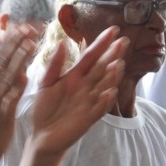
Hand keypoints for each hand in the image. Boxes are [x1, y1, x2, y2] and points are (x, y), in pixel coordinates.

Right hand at [0, 26, 35, 165]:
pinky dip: (16, 87)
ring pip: (7, 76)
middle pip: (2, 62)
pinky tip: (26, 75)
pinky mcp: (0, 118)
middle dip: (16, 43)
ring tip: (31, 43)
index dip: (8, 42)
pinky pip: (9, 99)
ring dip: (19, 59)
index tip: (19, 27)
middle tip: (30, 28)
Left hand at [26, 26, 126, 154]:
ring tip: (118, 63)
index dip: (102, 43)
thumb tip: (61, 42)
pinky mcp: (88, 118)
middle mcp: (85, 87)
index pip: (90, 56)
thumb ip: (54, 65)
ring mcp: (89, 102)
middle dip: (112, 55)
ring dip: (111, 76)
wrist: (41, 135)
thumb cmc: (44, 108)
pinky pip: (98, 108)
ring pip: (104, 86)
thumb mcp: (44, 84)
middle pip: (101, 68)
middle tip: (123, 41)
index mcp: (75, 76)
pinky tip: (110, 91)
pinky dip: (104, 101)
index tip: (113, 30)